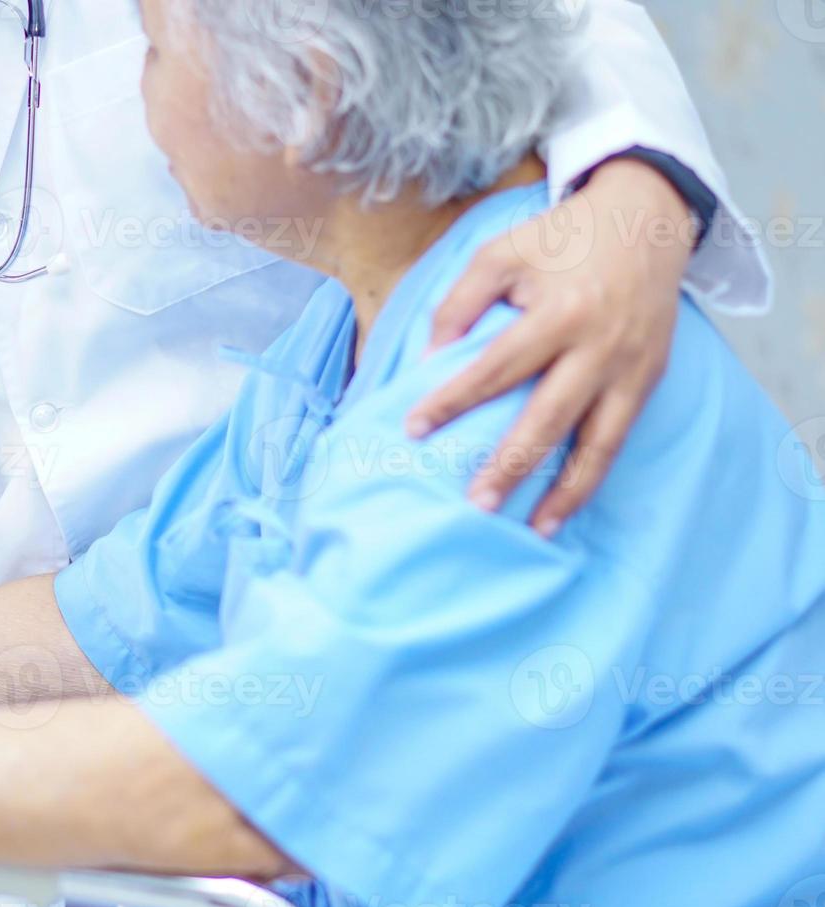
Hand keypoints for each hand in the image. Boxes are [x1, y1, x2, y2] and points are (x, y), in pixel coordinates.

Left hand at [407, 159, 696, 533]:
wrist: (647, 221)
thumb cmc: (562, 239)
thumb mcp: (501, 253)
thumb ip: (460, 302)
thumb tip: (430, 359)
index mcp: (560, 311)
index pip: (497, 368)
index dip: (453, 400)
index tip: (414, 429)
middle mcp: (601, 347)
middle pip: (550, 418)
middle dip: (512, 465)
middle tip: (475, 504)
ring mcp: (632, 368)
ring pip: (599, 443)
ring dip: (566, 491)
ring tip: (534, 528)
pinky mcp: (649, 380)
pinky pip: (619, 438)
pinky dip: (594, 475)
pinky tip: (567, 505)